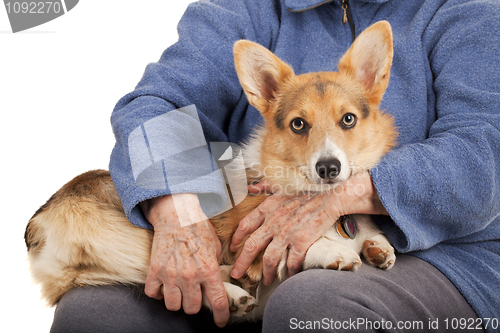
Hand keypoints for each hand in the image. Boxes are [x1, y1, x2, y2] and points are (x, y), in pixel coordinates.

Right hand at [140, 194, 229, 326]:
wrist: (176, 214)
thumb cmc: (198, 228)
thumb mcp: (215, 246)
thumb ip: (216, 266)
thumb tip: (219, 281)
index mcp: (209, 269)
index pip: (218, 302)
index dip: (221, 316)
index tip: (220, 322)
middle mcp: (190, 275)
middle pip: (192, 308)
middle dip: (194, 305)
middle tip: (194, 296)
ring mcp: (171, 274)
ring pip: (173, 305)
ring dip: (177, 301)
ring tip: (179, 292)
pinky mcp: (155, 270)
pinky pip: (153, 294)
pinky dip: (158, 293)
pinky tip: (163, 286)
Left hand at [230, 171, 387, 284]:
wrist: (329, 195)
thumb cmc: (307, 190)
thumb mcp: (282, 185)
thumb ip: (264, 186)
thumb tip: (251, 187)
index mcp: (267, 208)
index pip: (245, 226)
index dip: (237, 239)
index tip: (233, 248)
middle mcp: (273, 222)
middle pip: (252, 247)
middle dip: (242, 263)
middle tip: (237, 274)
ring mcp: (287, 233)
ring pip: (270, 259)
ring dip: (267, 272)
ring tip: (267, 280)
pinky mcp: (301, 242)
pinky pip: (291, 262)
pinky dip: (289, 271)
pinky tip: (289, 275)